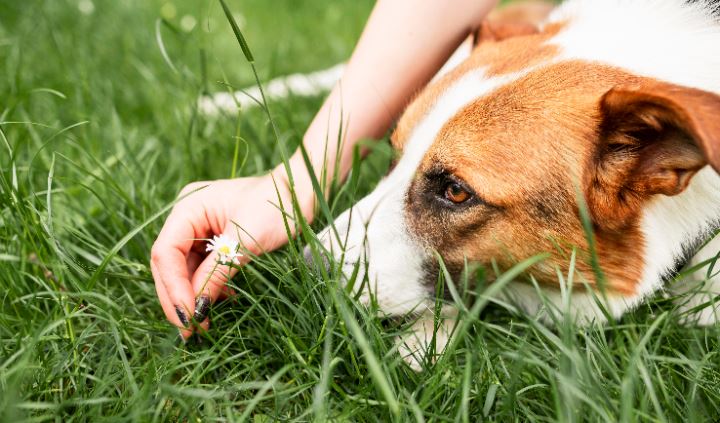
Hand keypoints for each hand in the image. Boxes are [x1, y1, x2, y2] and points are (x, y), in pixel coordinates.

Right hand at [150, 167, 313, 338]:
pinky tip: (222, 302)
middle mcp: (188, 218)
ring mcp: (200, 230)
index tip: (188, 316)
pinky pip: (202, 270)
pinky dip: (209, 289)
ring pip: (185, 271)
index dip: (172, 287)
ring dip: (194, 297)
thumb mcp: (245, 243)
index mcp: (188, 208)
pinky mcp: (215, 242)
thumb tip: (196, 309)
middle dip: (179, 298)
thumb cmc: (275, 208)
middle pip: (169, 264)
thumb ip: (216, 274)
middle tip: (191, 331)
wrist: (300, 193)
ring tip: (205, 324)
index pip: (165, 253)